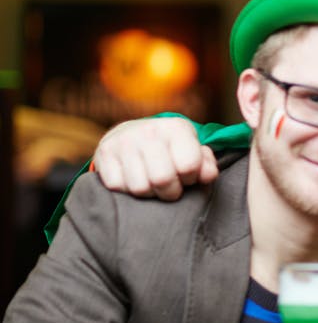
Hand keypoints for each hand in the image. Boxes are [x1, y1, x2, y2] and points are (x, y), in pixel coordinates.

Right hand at [92, 117, 217, 199]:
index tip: (186, 176)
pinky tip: (133, 179)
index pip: (189, 165)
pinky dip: (127, 190)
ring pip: (139, 187)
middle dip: (170, 191)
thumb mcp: (192, 150)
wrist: (131, 134)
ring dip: (148, 193)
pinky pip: (117, 187)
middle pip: (162, 179)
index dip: (191, 178)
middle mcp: (149, 131)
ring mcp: (123, 142)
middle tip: (169, 187)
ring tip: (152, 183)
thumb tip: (208, 176)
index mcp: (177, 128)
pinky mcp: (103, 154)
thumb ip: (206, 164)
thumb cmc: (170, 149)